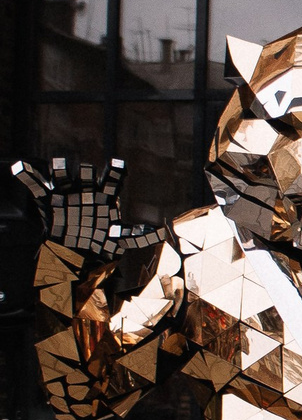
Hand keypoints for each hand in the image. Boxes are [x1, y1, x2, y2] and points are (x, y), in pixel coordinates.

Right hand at [11, 154, 144, 257]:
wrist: (76, 256)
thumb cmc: (100, 243)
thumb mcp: (120, 240)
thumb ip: (138, 235)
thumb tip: (162, 233)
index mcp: (105, 196)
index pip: (112, 179)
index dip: (114, 170)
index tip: (117, 163)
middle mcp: (86, 190)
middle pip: (86, 175)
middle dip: (86, 173)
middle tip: (86, 171)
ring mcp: (67, 194)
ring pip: (62, 176)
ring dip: (60, 170)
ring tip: (58, 164)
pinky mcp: (49, 201)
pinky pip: (37, 186)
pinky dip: (28, 177)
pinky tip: (20, 167)